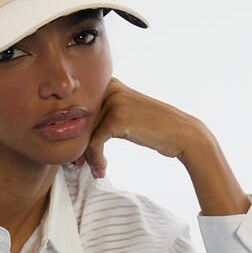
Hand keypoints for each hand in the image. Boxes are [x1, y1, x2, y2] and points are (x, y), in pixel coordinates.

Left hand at [75, 76, 204, 178]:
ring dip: (88, 157)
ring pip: (84, 134)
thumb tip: (71, 131)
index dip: (76, 133)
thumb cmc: (153, 127)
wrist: (180, 133)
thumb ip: (101, 114)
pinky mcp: (116, 118)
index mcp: (108, 82)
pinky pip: (94, 143)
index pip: (79, 109)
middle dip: (79, 146)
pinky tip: (103, 169)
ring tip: (95, 170)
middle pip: (79, 121)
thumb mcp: (125, 112)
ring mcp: (112, 101)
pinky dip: (96, 159)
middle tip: (81, 165)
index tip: (79, 154)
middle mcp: (108, 87)